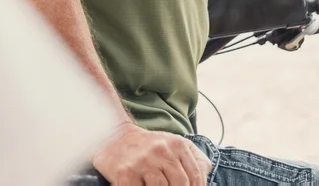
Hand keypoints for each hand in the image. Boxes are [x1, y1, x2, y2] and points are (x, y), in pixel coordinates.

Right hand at [92, 121, 212, 185]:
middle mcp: (160, 151)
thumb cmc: (149, 146)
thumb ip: (195, 159)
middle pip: (180, 184)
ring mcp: (142, 162)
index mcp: (176, 144)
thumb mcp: (174, 145)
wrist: (113, 136)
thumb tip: (205, 179)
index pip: (195, 176)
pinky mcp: (125, 173)